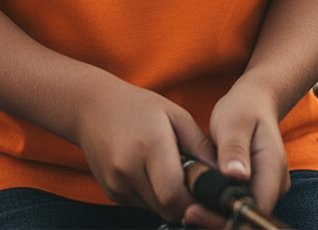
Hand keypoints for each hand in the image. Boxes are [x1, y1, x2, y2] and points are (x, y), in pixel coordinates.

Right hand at [75, 80, 215, 223]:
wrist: (92, 107)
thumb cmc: (139, 106)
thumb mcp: (176, 115)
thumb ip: (201, 147)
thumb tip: (226, 175)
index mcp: (149, 145)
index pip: (174, 195)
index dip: (195, 202)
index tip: (208, 194)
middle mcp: (129, 168)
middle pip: (166, 208)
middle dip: (187, 204)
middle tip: (196, 186)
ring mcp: (117, 183)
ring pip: (155, 210)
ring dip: (170, 201)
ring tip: (174, 174)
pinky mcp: (111, 192)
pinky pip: (141, 205)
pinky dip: (154, 197)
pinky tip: (153, 174)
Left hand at [184, 81, 288, 225]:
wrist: (253, 103)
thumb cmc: (243, 109)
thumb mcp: (234, 122)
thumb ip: (234, 148)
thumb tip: (237, 175)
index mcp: (272, 171)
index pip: (254, 210)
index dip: (227, 218)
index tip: (196, 210)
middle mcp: (274, 187)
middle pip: (248, 218)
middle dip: (218, 221)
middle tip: (188, 212)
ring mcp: (266, 190)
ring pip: (242, 215)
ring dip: (217, 216)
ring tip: (190, 207)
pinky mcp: (254, 190)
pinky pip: (238, 207)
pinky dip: (219, 208)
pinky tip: (200, 200)